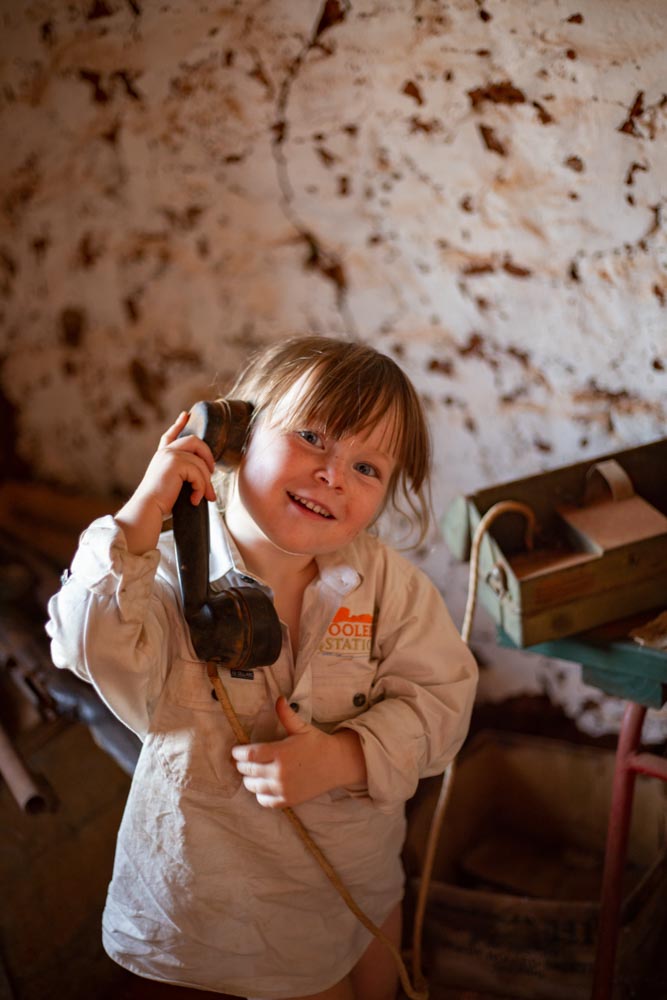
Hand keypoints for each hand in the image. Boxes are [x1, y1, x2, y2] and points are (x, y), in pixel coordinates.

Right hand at [115, 411, 216, 553]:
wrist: (148, 508)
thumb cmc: (159, 503)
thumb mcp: (171, 484)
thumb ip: (183, 474)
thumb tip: (207, 476)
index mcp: (162, 456)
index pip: (170, 435)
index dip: (179, 424)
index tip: (186, 414)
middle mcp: (165, 452)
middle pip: (195, 441)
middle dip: (208, 455)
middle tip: (213, 473)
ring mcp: (170, 455)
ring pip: (200, 463)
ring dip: (207, 483)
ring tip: (207, 498)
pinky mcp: (176, 462)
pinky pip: (199, 473)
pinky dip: (201, 488)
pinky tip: (194, 500)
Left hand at [231, 697, 366, 807]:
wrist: (336, 764)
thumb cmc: (317, 744)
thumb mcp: (301, 727)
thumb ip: (286, 714)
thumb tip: (278, 698)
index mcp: (281, 753)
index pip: (250, 754)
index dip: (239, 753)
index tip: (236, 750)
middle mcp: (279, 772)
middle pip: (248, 770)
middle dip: (241, 764)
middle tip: (240, 760)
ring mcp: (283, 788)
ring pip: (253, 786)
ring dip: (248, 779)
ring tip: (250, 772)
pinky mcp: (288, 800)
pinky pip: (265, 800)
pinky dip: (259, 794)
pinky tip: (261, 785)